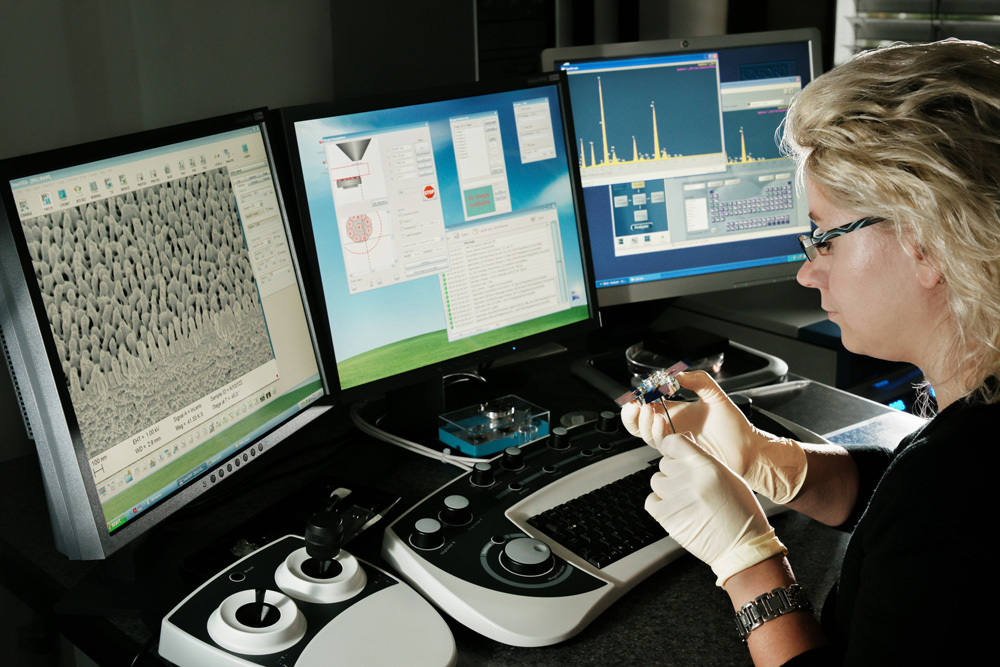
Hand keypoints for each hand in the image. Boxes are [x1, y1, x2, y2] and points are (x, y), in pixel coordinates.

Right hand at [621, 371, 806, 503]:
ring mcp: (675, 442)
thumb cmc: (734, 427)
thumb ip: (698, 380)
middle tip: (637, 403)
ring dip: (643, 422)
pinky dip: (656, 433)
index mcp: (676, 412)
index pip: (647, 405)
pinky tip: (662, 422)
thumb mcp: (716, 395)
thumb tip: (677, 374)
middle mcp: (671, 428)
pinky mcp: (680, 454)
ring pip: (645, 434)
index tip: (639, 391)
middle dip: (632, 414)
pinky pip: (659, 445)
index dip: (638, 399)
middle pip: (638, 423)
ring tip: (650, 410)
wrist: (748, 450)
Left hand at [640, 405, 785, 586]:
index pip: (674, 442)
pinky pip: (651, 502)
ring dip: (667, 489)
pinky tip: (675, 509)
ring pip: (657, 482)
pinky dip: (659, 504)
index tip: (674, 454)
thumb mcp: (729, 476)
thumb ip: (703, 459)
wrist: (742, 547)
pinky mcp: (668, 518)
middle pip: (664, 463)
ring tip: (684, 499)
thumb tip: (684, 441)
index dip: (672, 448)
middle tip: (689, 486)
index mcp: (707, 466)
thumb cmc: (741, 512)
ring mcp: (677, 499)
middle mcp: (691, 480)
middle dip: (674, 472)